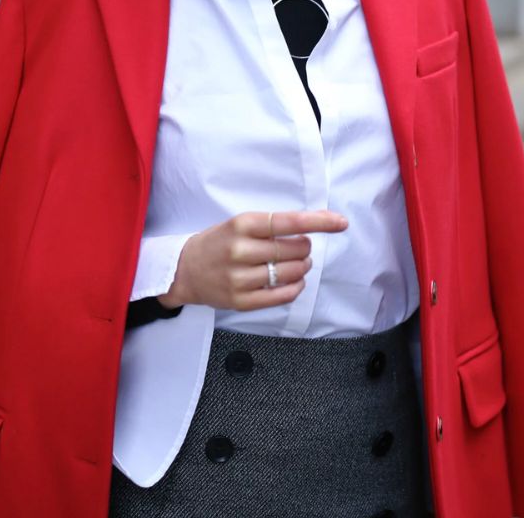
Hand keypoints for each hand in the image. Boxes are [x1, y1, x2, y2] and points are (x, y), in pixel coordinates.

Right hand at [157, 210, 347, 311]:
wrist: (183, 270)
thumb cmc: (218, 243)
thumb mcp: (239, 224)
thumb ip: (272, 225)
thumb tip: (314, 228)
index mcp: (241, 225)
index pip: (288, 222)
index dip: (318, 222)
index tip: (341, 222)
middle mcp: (240, 251)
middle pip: (295, 249)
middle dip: (306, 248)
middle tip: (300, 248)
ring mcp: (240, 278)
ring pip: (292, 273)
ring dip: (303, 267)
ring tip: (297, 264)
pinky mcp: (241, 301)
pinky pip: (283, 295)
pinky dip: (296, 287)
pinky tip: (293, 280)